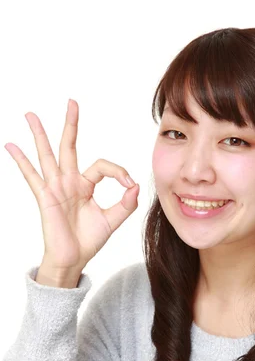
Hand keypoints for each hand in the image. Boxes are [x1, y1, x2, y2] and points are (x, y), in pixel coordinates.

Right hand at [5, 99, 139, 270]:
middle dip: (71, 124)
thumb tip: (135, 186)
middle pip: (69, 146)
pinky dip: (21, 161)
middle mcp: (69, 181)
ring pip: (48, 155)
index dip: (118, 171)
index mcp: (86, 184)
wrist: (73, 258)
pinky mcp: (45, 197)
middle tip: (72, 102)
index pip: (102, 165)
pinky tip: (10, 145)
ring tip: (31, 115)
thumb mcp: (113, 220)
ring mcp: (56, 187)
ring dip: (40, 134)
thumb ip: (126, 204)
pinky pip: (31, 176)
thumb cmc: (89, 240)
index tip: (129, 184)